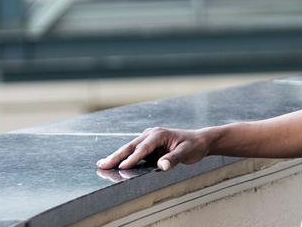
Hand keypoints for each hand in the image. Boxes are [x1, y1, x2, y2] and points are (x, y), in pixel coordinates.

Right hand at [96, 127, 212, 170]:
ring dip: (117, 156)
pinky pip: (135, 152)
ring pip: (130, 148)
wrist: (199, 141)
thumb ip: (173, 159)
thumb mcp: (186, 153)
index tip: (122, 167)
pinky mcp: (149, 145)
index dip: (132, 158)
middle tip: (102, 164)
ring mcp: (149, 139)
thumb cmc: (193, 146)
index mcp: (159, 134)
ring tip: (101, 164)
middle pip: (131, 146)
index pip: (143, 148)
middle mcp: (152, 134)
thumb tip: (162, 166)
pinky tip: (114, 164)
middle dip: (116, 156)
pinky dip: (124, 157)